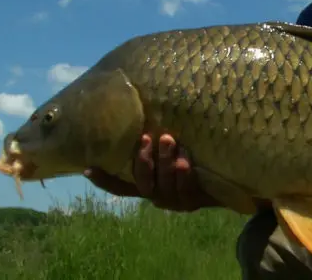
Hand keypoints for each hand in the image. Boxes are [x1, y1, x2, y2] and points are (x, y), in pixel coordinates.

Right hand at [84, 133, 219, 211]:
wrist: (224, 181)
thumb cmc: (192, 158)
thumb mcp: (172, 151)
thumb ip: (157, 141)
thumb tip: (144, 107)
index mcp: (146, 184)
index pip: (120, 185)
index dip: (104, 179)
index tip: (88, 167)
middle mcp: (155, 195)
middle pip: (142, 182)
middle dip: (144, 160)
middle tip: (149, 137)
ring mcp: (172, 201)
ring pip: (162, 185)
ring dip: (165, 162)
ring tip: (170, 140)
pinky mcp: (190, 203)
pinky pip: (184, 190)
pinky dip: (183, 174)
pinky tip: (185, 160)